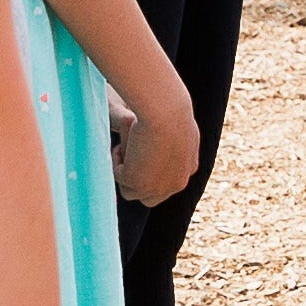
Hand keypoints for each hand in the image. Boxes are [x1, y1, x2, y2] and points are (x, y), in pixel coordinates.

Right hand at [110, 87, 201, 204]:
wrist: (167, 112)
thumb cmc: (171, 108)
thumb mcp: (177, 121)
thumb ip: (171, 136)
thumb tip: (160, 138)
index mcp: (188, 169)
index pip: (166, 183)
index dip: (149, 172)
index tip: (139, 153)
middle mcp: (176, 184)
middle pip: (150, 198)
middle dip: (136, 180)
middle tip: (127, 155)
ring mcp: (158, 188)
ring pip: (131, 192)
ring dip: (124, 170)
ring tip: (125, 145)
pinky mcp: (140, 185)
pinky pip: (120, 177)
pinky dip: (117, 161)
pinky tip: (122, 143)